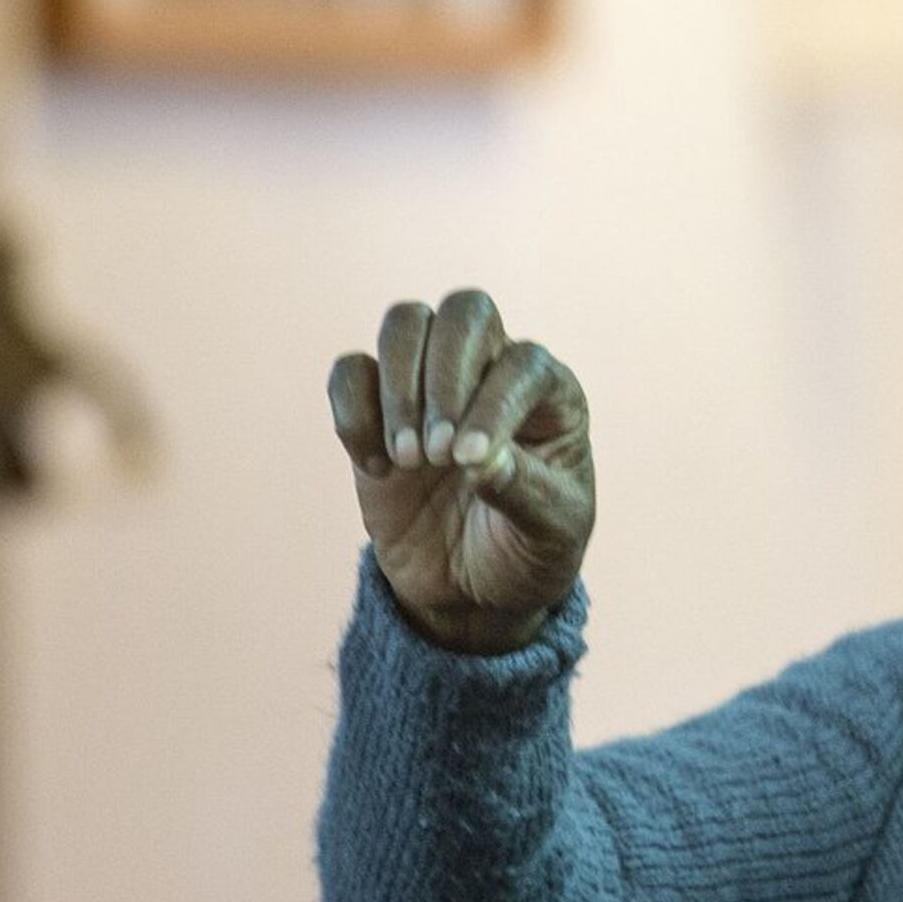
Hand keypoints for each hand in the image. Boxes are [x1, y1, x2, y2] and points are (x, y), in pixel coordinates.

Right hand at [327, 291, 595, 652]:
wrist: (472, 588)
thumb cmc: (526, 550)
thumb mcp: (548, 533)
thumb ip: (523, 492)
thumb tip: (481, 459)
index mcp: (551, 393)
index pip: (523, 363)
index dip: (492, 405)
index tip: (468, 462)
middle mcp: (492, 370)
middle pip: (466, 313)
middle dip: (443, 376)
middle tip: (435, 455)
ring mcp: (431, 383)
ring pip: (406, 323)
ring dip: (398, 387)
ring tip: (407, 460)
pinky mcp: (378, 407)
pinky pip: (351, 371)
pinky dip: (354, 413)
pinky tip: (376, 467)